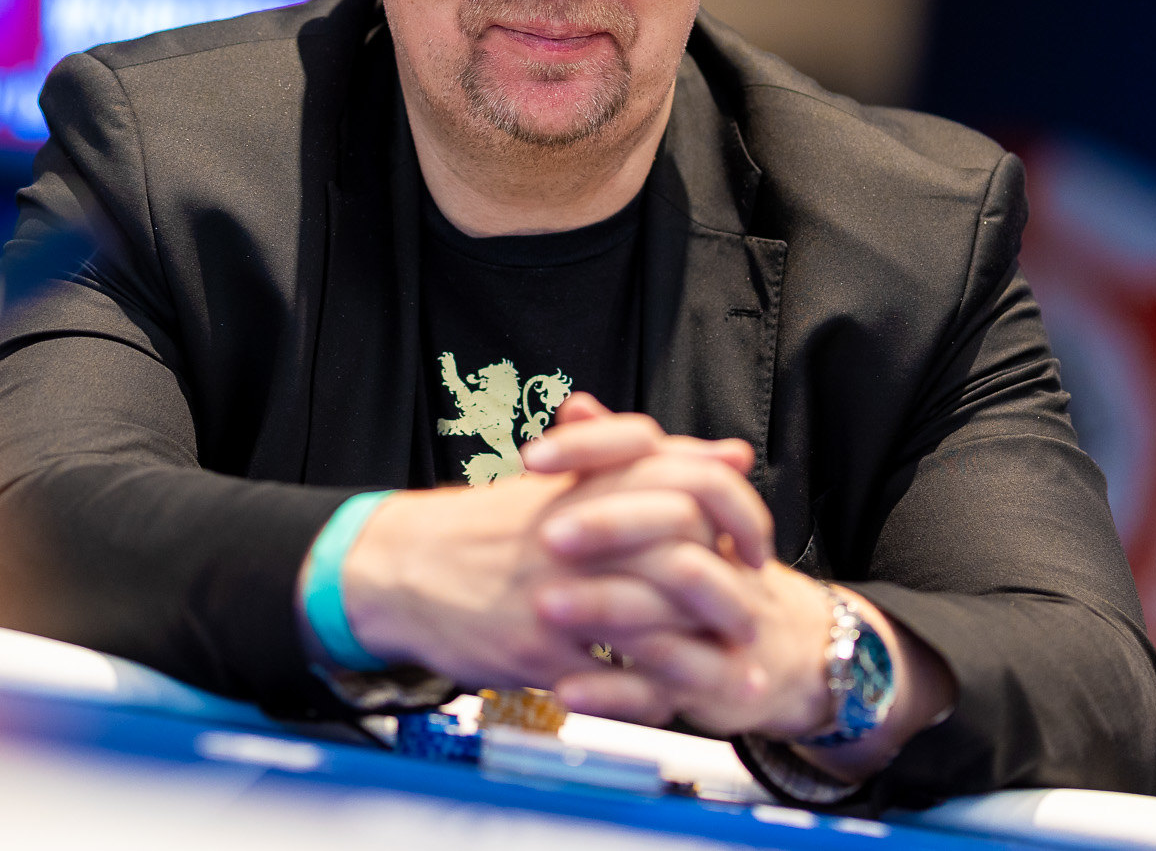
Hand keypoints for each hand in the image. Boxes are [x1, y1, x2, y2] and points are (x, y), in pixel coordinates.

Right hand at [336, 395, 770, 689]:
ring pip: (658, 624)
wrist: (399, 568)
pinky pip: (615, 681)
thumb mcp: (562, 482)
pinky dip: (654, 696)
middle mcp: (575, 532)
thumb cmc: (482, 530)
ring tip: (739, 676)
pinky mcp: (537, 648)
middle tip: (756, 619)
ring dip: (707, 656)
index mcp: (585, 483)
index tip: (755, 548)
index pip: (687, 481)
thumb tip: (731, 452)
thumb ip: (650, 467)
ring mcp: (557, 592)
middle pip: (684, 555)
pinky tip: (674, 702)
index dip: (737, 515)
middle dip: (730, 596)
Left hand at [531, 397, 957, 778]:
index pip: (657, 452)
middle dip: (609, 527)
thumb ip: (619, 459)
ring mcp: (722, 616)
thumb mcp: (662, 505)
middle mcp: (720, 549)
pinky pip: (664, 689)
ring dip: (604, 606)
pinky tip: (566, 688)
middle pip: (677, 521)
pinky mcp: (715, 679)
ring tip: (544, 607)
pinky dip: (613, 691)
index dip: (596, 450)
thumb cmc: (701, 565)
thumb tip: (577, 405)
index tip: (534, 458)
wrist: (777, 647)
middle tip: (546, 534)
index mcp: (700, 498)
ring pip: (672, 604)